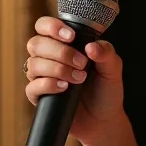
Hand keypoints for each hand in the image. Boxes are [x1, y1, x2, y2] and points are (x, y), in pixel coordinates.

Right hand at [24, 16, 124, 145]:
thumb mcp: (113, 69)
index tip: (70, 36)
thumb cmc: (105, 91)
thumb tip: (90, 46)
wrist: (103, 120)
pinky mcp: (38, 96)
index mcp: (62, 44)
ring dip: (57, 69)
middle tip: (82, 63)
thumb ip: (106, 53)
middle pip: (36, 43)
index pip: (44, 26)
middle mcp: (48, 57)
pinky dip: (49, 85)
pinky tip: (64, 88)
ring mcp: (41, 76)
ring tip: (79, 78)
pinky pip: (32, 86)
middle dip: (60, 52)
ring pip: (33, 64)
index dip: (52, 27)